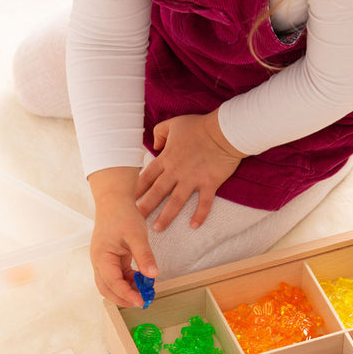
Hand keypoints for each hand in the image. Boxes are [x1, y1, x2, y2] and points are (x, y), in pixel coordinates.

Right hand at [88, 168, 158, 306]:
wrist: (114, 201)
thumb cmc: (122, 215)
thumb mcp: (136, 235)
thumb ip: (144, 256)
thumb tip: (153, 275)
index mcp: (102, 257)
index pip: (112, 283)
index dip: (127, 295)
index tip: (142, 301)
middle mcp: (99, 262)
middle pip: (107, 289)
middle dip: (124, 298)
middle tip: (143, 302)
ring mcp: (104, 262)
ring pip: (112, 284)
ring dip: (126, 290)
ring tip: (145, 291)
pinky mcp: (111, 260)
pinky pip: (118, 276)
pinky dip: (128, 281)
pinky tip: (141, 280)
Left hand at [136, 110, 245, 231]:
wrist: (226, 130)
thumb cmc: (199, 126)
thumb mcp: (173, 124)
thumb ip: (159, 133)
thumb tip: (154, 146)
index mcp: (166, 158)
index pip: (146, 177)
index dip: (135, 190)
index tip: (126, 201)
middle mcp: (176, 171)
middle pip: (157, 192)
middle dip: (145, 207)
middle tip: (135, 220)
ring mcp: (193, 178)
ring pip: (176, 201)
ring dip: (166, 216)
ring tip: (157, 229)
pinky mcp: (209, 182)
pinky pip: (204, 202)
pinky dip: (200, 214)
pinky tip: (194, 226)